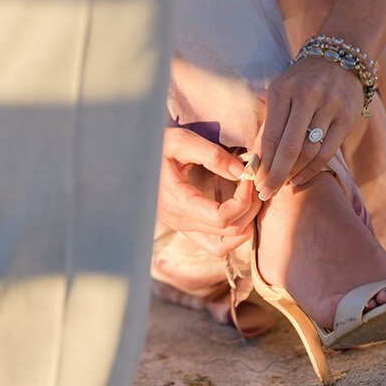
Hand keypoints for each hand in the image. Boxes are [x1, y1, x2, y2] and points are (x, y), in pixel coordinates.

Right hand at [158, 126, 259, 254]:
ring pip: (224, 244)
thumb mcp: (181, 141)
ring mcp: (181, 227)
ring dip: (244, 222)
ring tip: (247, 196)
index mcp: (176, 202)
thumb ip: (213, 155)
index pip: (221, 218)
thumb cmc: (155, 145)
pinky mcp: (185, 226)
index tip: (248, 178)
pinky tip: (233, 200)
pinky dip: (232, 227)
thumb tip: (243, 173)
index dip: (243, 201)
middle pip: (229, 232)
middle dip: (250, 209)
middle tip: (253, 184)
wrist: (132, 157)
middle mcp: (178, 221)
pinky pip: (215, 241)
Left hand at [253, 54, 365, 196]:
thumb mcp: (282, 92)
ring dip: (293, 173)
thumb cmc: (303, 81)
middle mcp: (307, 96)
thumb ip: (270, 123)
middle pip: (289, 147)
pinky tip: (300, 178)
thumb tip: (256, 161)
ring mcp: (330, 106)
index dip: (262, 163)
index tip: (254, 182)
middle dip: (275, 175)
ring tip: (282, 184)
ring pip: (309, 151)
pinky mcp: (347, 117)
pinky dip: (312, 169)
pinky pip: (327, 151)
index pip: (270, 135)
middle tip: (266, 194)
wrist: (340, 57)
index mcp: (283, 90)